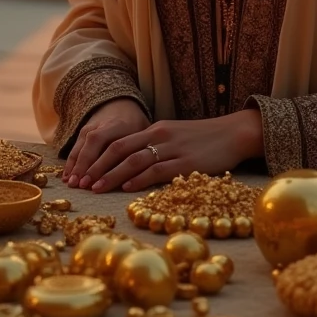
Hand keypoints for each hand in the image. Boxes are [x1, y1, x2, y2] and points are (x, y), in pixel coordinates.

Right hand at [63, 98, 149, 188]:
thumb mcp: (142, 134)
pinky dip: (71, 161)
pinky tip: (67, 176)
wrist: (121, 104)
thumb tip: (138, 178)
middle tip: (80, 185)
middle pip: (92, 144)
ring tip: (70, 183)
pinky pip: (75, 146)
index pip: (112, 145)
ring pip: (81, 145)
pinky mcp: (83, 131)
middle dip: (84, 165)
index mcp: (122, 126)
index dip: (103, 164)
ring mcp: (91, 127)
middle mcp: (104, 124)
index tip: (98, 181)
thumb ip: (139, 150)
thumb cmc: (136, 126)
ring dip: (75, 165)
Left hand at [82, 109, 263, 193]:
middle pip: (120, 150)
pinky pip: (156, 170)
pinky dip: (138, 179)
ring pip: (134, 160)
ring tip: (96, 188)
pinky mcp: (185, 163)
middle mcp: (160, 136)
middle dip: (98, 167)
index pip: (119, 142)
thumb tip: (133, 165)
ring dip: (112, 175)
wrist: (234, 133)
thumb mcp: (176, 137)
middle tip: (82, 183)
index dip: (98, 158)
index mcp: (156, 128)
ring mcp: (172, 149)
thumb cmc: (205, 138)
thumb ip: (155, 146)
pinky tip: (125, 187)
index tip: (83, 173)